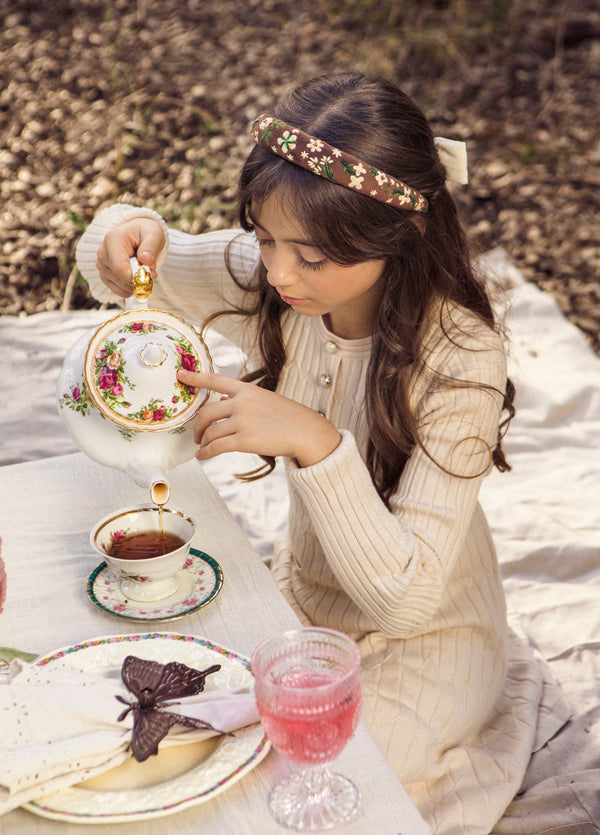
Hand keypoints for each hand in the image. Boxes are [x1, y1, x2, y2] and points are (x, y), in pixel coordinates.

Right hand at [96, 217, 165, 296]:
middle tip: (150, 270)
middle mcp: (102, 253)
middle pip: (121, 278)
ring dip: (137, 283)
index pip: (120, 268)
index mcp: (112, 240)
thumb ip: (151, 246)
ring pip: (121, 286)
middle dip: (139, 279)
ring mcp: (101, 265)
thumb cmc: (145, 233)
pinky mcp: (104, 275)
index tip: (150, 273)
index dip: (136, 276)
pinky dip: (131, 288)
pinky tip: (136, 278)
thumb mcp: (153, 234)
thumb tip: (146, 260)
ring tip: (142, 269)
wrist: (136, 234)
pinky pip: (119, 291)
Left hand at [178, 370, 341, 467]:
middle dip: (198, 426)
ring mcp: (243, 421)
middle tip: (197, 434)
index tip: (180, 375)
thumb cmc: (287, 417)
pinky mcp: (245, 440)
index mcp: (247, 390)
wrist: (306, 432)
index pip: (216, 380)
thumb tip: (221, 402)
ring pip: (210, 431)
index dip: (196, 377)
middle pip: (206, 412)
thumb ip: (242, 400)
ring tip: (202, 447)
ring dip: (203, 441)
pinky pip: (217, 447)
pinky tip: (203, 456)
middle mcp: (242, 403)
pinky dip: (206, 453)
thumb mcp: (265, 400)